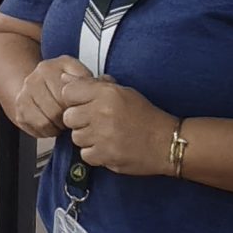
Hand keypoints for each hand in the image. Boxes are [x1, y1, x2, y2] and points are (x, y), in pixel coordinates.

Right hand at [8, 55, 99, 138]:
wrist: (38, 84)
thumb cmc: (66, 85)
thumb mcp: (84, 78)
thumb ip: (95, 82)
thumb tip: (105, 83)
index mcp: (60, 63)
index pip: (72, 92)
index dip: (79, 106)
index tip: (83, 109)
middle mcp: (40, 73)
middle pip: (57, 109)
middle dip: (68, 119)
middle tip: (74, 120)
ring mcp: (26, 90)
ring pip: (45, 120)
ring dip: (57, 127)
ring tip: (63, 123)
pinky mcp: (19, 107)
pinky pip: (35, 127)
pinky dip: (46, 132)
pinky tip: (52, 126)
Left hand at [60, 78, 177, 177]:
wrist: (166, 142)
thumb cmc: (145, 116)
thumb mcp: (123, 92)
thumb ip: (94, 85)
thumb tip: (65, 77)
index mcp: (106, 93)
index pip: (68, 92)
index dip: (74, 100)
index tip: (83, 104)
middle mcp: (101, 113)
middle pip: (68, 117)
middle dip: (79, 120)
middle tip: (96, 122)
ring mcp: (102, 135)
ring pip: (76, 137)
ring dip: (87, 137)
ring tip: (105, 135)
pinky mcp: (105, 155)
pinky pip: (85, 154)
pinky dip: (94, 153)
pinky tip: (108, 147)